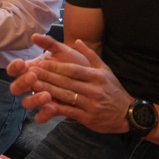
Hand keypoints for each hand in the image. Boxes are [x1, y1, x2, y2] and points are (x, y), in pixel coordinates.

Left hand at [8, 34, 132, 132]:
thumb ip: (90, 55)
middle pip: (66, 82)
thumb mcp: (106, 70)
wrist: (128, 114)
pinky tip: (44, 105)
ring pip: (65, 96)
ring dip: (47, 90)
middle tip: (30, 72)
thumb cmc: (114, 90)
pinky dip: (55, 108)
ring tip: (32, 86)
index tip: (41, 63)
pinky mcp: (87, 117)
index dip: (56, 66)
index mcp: (97, 76)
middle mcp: (93, 89)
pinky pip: (69, 111)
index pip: (73, 70)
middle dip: (47, 77)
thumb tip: (78, 40)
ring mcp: (90, 104)